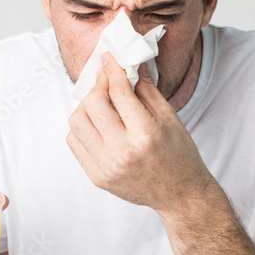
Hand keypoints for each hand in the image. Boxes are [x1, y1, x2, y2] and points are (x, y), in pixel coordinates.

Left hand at [66, 52, 217, 215]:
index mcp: (146, 135)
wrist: (179, 195)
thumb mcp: (170, 118)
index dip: (111, 70)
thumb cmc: (179, 155)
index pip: (118, 92)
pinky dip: (82, 128)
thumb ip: (146, 89)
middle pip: (91, 104)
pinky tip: (98, 124)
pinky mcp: (97, 177)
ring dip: (86, 106)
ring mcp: (106, 167)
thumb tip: (128, 64)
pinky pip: (74, 142)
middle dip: (97, 86)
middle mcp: (123, 152)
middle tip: (106, 81)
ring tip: (101, 104)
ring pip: (77, 122)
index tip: (108, 59)